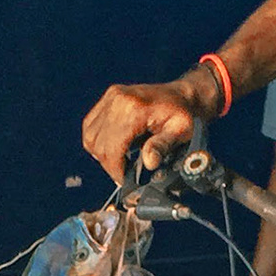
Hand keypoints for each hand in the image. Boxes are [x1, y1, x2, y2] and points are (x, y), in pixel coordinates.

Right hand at [82, 75, 211, 181]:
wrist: (183, 95)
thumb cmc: (184, 113)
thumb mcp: (181, 132)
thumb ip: (163, 146)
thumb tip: (149, 162)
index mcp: (135, 107)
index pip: (112, 147)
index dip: (116, 169)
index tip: (125, 181)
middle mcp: (118, 99)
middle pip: (98, 143)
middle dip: (109, 164)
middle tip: (124, 174)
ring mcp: (111, 97)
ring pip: (91, 136)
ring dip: (101, 154)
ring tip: (120, 161)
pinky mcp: (109, 98)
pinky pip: (91, 125)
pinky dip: (98, 141)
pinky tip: (113, 147)